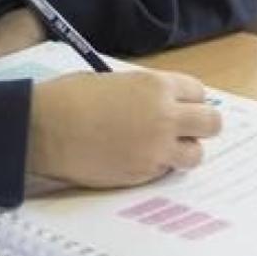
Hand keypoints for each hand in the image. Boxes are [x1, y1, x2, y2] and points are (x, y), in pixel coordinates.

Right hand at [27, 69, 220, 187]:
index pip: (199, 92)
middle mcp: (165, 117)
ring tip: (158, 148)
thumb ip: (145, 93)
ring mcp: (156, 149)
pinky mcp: (143, 174)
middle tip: (179, 130)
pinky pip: (165, 171)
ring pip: (196, 154)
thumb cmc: (70, 97)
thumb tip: (160, 104)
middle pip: (212, 123)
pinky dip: (157, 167)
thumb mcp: (114, 82)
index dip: (188, 100)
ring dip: (182, 151)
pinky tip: (133, 157)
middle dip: (198, 126)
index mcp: (156, 86)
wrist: (44, 128)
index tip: (178, 106)